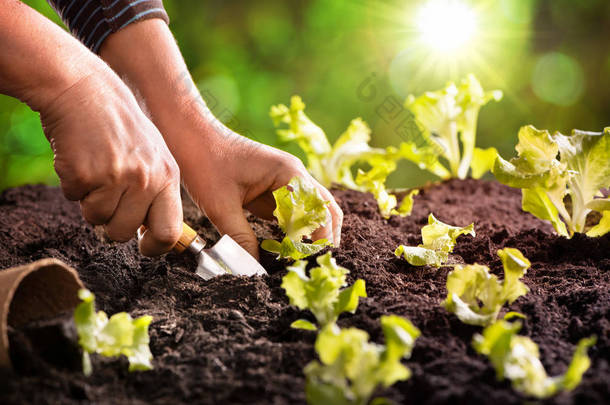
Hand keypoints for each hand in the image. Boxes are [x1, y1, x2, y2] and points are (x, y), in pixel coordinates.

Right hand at [39, 70, 182, 255]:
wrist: (85, 89)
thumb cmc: (119, 125)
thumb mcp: (153, 154)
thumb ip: (156, 191)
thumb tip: (155, 233)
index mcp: (168, 176)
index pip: (169, 232)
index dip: (154, 247)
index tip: (144, 246)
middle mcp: (146, 179)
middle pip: (124, 233)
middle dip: (111, 226)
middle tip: (107, 200)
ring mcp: (116, 177)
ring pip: (96, 220)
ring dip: (89, 202)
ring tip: (96, 171)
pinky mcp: (86, 174)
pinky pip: (73, 199)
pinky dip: (72, 185)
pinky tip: (80, 158)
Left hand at [97, 19, 342, 257]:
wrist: (188, 135)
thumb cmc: (204, 162)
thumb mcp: (221, 206)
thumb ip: (240, 239)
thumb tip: (253, 270)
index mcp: (289, 174)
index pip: (321, 210)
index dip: (319, 239)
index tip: (307, 263)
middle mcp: (293, 176)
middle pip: (325, 210)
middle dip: (323, 238)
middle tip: (312, 266)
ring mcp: (284, 182)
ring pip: (310, 212)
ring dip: (308, 236)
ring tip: (299, 262)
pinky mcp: (271, 189)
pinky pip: (290, 213)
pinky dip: (291, 231)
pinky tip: (283, 251)